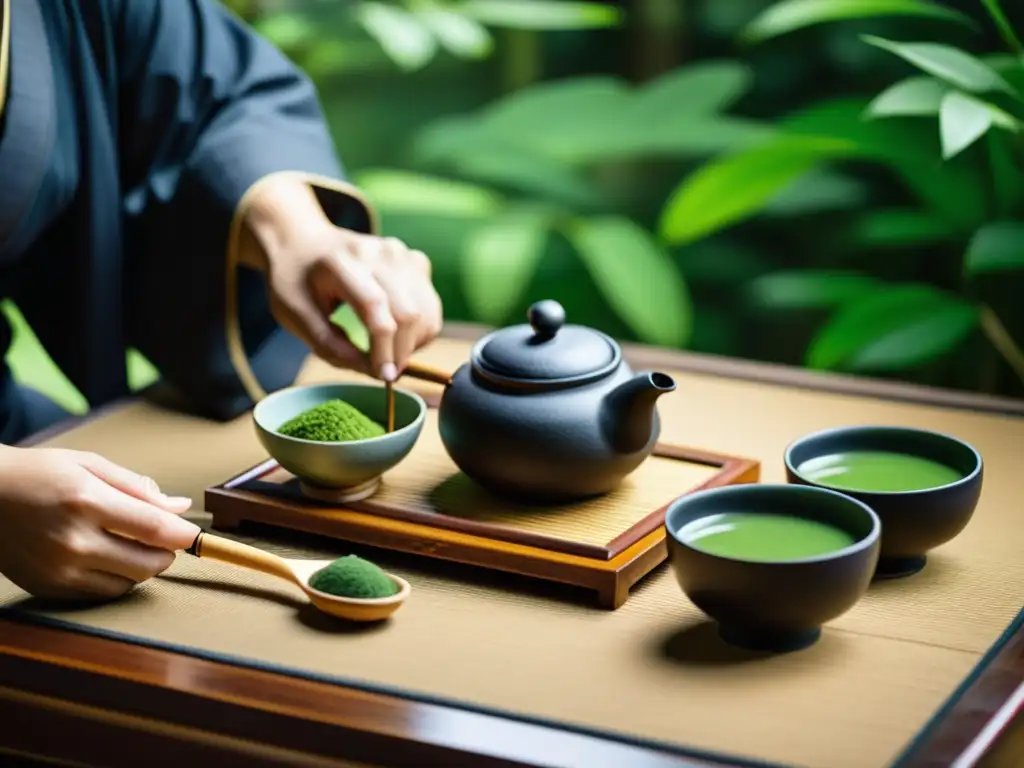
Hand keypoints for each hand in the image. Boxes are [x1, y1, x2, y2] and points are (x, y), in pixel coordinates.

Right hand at [0, 445, 199, 600]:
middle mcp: (74, 540)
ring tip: (129, 543)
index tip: (194, 534)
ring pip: (129, 583)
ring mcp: (60, 569)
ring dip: (142, 567)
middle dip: (166, 553)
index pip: (154, 529)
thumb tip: (180, 508)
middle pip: (148, 564)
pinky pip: (102, 593)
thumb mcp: (90, 465)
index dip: (184, 535)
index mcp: (87, 502)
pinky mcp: (49, 587)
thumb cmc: (38, 474)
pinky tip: (108, 557)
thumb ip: (138, 488)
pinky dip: (117, 579)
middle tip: (162, 538)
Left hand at [242, 177, 442, 380]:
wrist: (303, 242)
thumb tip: (370, 370)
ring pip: (426, 312)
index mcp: (340, 262)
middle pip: (408, 312)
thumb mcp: (295, 316)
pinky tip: (398, 335)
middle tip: (384, 372)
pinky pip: (430, 306)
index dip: (383, 347)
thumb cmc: (294, 281)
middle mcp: (378, 253)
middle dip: (401, 352)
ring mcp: (401, 254)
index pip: (374, 305)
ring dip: (414, 343)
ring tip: (389, 352)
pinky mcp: (415, 261)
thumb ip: (329, 345)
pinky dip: (420, 330)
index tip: (382, 376)